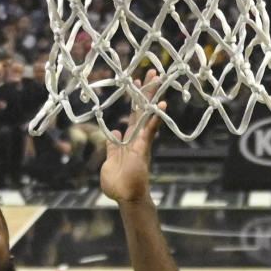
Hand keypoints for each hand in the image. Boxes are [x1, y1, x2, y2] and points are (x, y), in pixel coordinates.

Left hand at [99, 68, 164, 204]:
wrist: (125, 198)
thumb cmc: (117, 184)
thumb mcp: (109, 160)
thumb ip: (110, 146)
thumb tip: (112, 132)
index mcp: (127, 140)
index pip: (132, 116)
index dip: (133, 100)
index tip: (134, 83)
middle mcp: (136, 138)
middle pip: (142, 110)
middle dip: (147, 91)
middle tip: (153, 72)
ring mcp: (141, 142)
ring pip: (147, 115)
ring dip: (152, 97)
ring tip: (158, 79)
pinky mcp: (143, 148)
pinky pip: (150, 130)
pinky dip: (155, 118)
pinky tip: (161, 105)